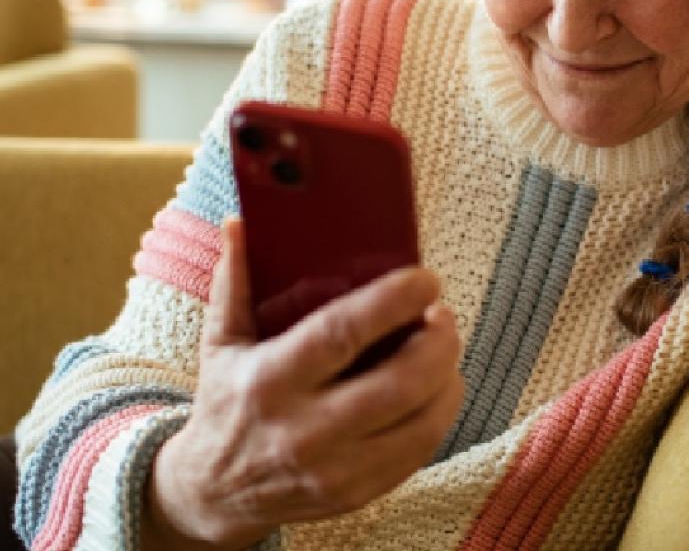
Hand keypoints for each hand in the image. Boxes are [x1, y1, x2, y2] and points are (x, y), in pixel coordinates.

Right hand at [143, 218, 463, 549]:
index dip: (392, 302)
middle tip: (443, 313)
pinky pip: (419, 452)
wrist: (212, 494)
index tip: (425, 279)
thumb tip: (239, 224)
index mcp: (269, 382)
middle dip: (438, 342)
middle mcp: (303, 430)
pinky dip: (440, 414)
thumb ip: (234, 282)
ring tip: (445, 346)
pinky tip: (439, 386)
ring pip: (421, 422)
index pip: (342, 334)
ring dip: (448, 376)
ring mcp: (334, 470)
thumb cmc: (225, 404)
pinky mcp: (356, 494)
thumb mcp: (220, 343)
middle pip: (399, 383)